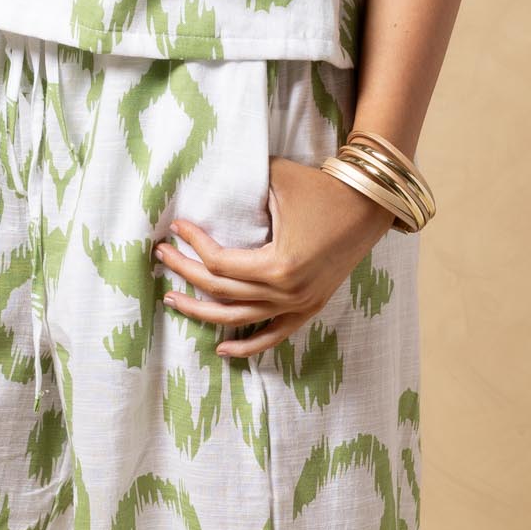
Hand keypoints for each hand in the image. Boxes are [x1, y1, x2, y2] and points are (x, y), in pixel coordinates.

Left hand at [153, 156, 394, 359]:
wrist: (368, 205)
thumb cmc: (321, 188)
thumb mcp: (277, 180)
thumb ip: (241, 188)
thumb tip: (203, 184)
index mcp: (278, 264)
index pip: (219, 264)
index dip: (193, 245)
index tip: (176, 227)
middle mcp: (287, 292)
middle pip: (222, 291)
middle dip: (186, 273)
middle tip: (162, 256)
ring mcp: (299, 305)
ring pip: (240, 318)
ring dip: (202, 312)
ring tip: (172, 299)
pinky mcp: (309, 308)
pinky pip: (274, 334)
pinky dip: (248, 346)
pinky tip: (222, 349)